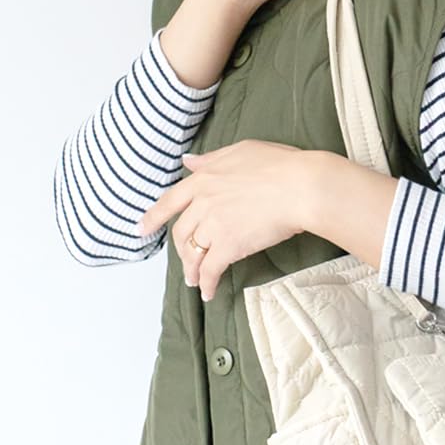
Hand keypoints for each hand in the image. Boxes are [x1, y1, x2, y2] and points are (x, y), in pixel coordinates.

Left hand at [134, 140, 317, 300]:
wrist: (301, 188)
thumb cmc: (280, 166)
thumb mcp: (241, 151)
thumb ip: (211, 160)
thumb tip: (189, 162)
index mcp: (203, 179)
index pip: (169, 201)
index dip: (154, 217)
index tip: (143, 229)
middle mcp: (202, 203)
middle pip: (181, 232)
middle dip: (181, 251)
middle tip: (186, 263)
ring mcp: (214, 226)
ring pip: (193, 253)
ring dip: (192, 270)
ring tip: (196, 281)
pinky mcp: (228, 247)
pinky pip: (211, 270)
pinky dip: (208, 283)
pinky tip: (210, 293)